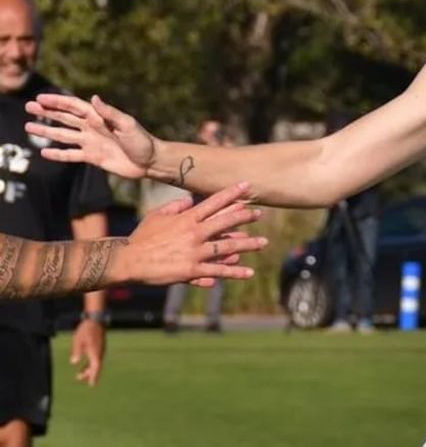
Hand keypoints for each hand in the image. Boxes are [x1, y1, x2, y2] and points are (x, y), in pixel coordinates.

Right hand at [24, 94, 155, 178]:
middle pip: (64, 118)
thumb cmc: (142, 140)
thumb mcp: (127, 124)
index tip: (40, 98)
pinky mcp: (92, 157)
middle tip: (28, 107)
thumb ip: (109, 113)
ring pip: (63, 136)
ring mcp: (91, 143)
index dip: (57, 102)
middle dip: (47, 112)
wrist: (150, 161)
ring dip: (47, 131)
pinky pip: (71, 155)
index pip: (74, 107)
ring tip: (28, 127)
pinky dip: (58, 154)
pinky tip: (44, 153)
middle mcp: (92, 128)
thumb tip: (94, 98)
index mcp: (99, 117)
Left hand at [70, 319, 104, 386]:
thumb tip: (74, 362)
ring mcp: (100, 349)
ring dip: (88, 369)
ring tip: (79, 374)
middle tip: (78, 378)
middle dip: (88, 374)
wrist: (95, 319)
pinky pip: (95, 358)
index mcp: (95, 352)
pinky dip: (90, 363)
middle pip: (96, 367)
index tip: (91, 384)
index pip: (95, 367)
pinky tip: (84, 363)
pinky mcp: (99, 346)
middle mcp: (99, 352)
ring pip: (95, 363)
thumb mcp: (78, 340)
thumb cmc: (86, 330)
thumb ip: (76, 351)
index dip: (93, 376)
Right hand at [123, 183, 267, 285]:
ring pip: (227, 247)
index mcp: (186, 218)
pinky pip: (217, 271)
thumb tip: (190, 200)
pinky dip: (234, 272)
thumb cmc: (142, 237)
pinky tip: (248, 272)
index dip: (231, 194)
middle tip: (260, 213)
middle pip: (225, 222)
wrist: (129, 261)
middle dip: (245, 217)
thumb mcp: (157, 215)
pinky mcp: (192, 270)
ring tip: (263, 242)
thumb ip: (175, 206)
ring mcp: (194, 252)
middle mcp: (194, 233)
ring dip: (247, 244)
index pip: (213, 203)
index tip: (246, 186)